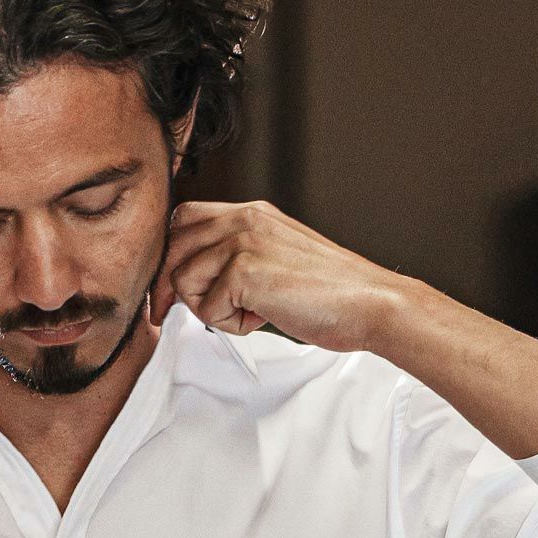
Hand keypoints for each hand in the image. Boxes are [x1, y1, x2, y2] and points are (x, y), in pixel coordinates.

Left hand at [150, 199, 406, 351]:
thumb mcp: (278, 259)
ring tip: (247, 315)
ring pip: (184, 280)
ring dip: (208, 309)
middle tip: (183, 313)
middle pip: (173, 246)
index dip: (170, 256)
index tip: (168, 292)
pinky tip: (261, 320)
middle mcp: (245, 219)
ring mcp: (244, 242)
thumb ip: (239, 258)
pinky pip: (207, 308)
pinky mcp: (245, 272)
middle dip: (171, 286)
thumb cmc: (331, 293)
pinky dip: (230, 325)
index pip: (185, 219)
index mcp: (252, 213)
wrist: (368, 303)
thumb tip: (196, 282)